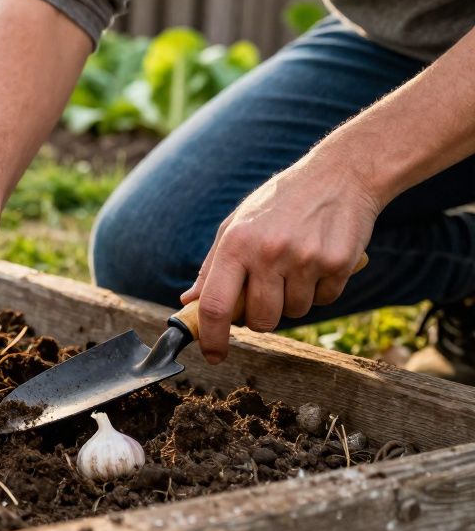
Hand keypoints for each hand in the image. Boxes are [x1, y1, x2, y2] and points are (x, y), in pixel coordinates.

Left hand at [181, 155, 380, 362]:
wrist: (341, 175)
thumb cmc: (281, 203)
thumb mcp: (237, 225)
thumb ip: (212, 266)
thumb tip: (190, 302)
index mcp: (236, 243)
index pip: (215, 305)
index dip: (211, 337)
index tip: (214, 355)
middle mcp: (268, 253)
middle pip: (259, 320)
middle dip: (260, 318)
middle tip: (266, 292)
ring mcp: (305, 259)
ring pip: (294, 313)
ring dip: (293, 301)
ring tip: (296, 266)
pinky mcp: (338, 264)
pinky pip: (324, 300)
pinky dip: (321, 290)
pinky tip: (319, 259)